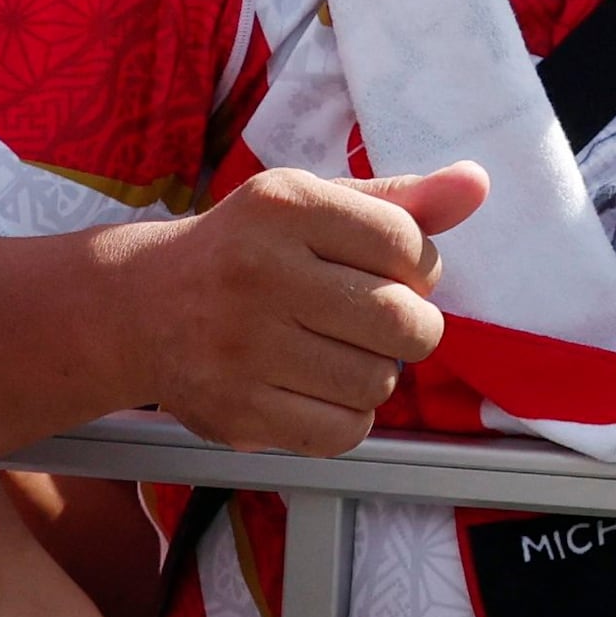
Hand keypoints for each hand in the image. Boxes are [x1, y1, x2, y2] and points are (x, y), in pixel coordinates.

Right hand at [140, 162, 483, 452]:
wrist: (139, 308)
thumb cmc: (245, 250)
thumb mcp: (311, 204)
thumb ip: (398, 200)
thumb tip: (476, 184)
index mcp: (283, 205)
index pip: (405, 242)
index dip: (420, 265)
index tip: (394, 271)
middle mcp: (260, 272)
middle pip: (401, 320)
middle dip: (413, 326)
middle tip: (384, 320)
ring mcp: (244, 347)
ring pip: (378, 381)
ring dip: (379, 372)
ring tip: (343, 351)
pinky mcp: (237, 411)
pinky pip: (343, 432)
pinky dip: (349, 416)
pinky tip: (321, 388)